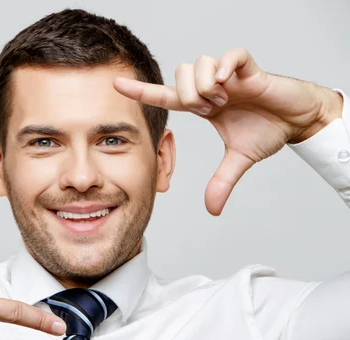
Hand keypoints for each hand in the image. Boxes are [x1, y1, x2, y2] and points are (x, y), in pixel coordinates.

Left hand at [114, 47, 342, 215]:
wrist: (297, 121)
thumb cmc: (267, 131)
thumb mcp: (239, 160)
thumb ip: (222, 181)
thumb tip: (212, 210)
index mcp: (203, 105)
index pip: (166, 96)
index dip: (141, 90)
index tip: (116, 85)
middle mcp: (211, 87)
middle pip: (179, 75)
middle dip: (189, 96)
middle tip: (210, 110)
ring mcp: (228, 76)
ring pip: (198, 65)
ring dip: (207, 86)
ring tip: (225, 99)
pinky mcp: (249, 69)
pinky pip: (230, 55)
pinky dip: (225, 66)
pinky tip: (229, 82)